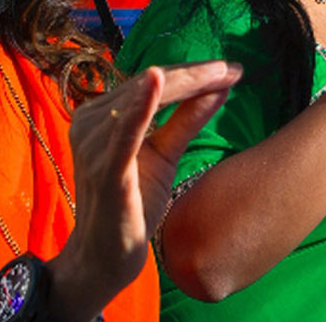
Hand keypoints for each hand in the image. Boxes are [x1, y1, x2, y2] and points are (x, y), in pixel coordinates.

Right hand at [50, 61, 241, 319]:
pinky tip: (157, 80)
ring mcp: (94, 144)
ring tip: (220, 74)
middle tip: (234, 68)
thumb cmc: (133, 203)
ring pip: (143, 98)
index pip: (151, 83)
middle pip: (149, 85)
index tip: (232, 69)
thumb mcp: (165, 154)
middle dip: (194, 74)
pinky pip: (124, 131)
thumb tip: (218, 87)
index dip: (192, 73)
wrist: (107, 256)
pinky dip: (141, 105)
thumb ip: (186, 120)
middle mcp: (91, 122)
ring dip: (184, 83)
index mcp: (102, 116)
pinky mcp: (105, 169)